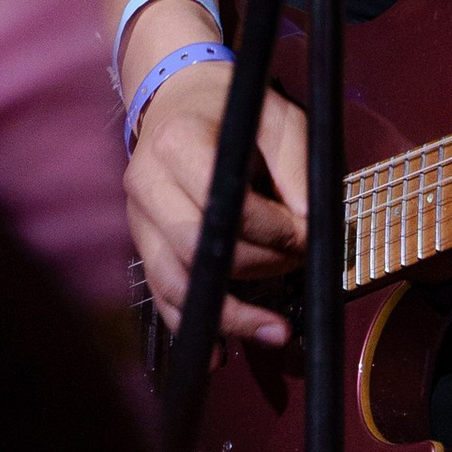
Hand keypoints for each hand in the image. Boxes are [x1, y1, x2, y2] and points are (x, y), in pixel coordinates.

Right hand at [125, 62, 306, 349]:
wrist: (179, 98)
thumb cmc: (235, 108)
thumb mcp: (279, 119)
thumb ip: (298, 167)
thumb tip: (313, 227)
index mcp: (179, 144)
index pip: (224, 204)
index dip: (272, 230)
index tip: (308, 234)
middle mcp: (147, 184)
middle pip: (196, 248)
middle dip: (257, 268)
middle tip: (299, 266)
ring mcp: (138, 219)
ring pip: (173, 283)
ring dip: (227, 316)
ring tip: (276, 333)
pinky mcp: (142, 245)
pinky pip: (162, 295)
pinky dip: (192, 326)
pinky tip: (221, 353)